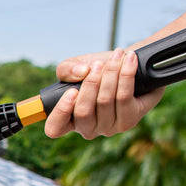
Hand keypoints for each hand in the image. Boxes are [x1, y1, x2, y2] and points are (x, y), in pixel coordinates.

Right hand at [44, 49, 164, 139]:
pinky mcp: (128, 121)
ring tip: (117, 56)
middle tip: (98, 64)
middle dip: (91, 83)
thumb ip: (67, 69)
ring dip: (111, 73)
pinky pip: (124, 98)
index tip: (71, 91)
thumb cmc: (99, 69)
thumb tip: (81, 73)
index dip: (61, 112)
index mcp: (69, 120)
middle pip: (83, 112)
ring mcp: (107, 128)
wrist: (130, 67)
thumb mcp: (78, 65)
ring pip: (105, 101)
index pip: (55, 128)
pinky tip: (129, 60)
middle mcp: (87, 129)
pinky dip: (126, 75)